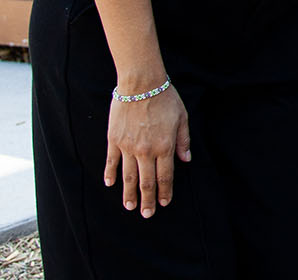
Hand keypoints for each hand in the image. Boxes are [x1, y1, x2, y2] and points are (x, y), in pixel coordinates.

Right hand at [104, 84, 190, 216]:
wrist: (141, 84)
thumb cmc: (165, 98)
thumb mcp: (182, 117)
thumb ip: (183, 140)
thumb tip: (186, 159)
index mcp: (164, 146)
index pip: (165, 176)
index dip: (165, 191)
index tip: (165, 203)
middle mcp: (146, 151)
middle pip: (146, 181)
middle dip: (147, 200)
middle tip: (147, 214)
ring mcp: (127, 147)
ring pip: (128, 176)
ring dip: (129, 193)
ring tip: (129, 207)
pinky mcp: (114, 140)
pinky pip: (111, 162)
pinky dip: (111, 174)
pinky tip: (111, 184)